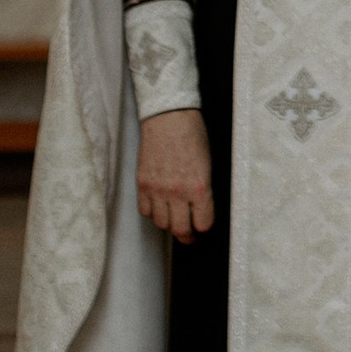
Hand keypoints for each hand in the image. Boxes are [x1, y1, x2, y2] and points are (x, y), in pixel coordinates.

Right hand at [137, 106, 215, 238]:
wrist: (169, 115)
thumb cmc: (192, 134)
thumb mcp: (208, 163)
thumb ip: (204, 189)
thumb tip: (202, 209)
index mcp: (200, 186)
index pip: (203, 223)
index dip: (204, 227)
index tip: (203, 226)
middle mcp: (178, 191)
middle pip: (180, 230)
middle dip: (187, 236)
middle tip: (189, 235)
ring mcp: (157, 189)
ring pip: (161, 223)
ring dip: (169, 223)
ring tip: (174, 217)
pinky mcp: (142, 183)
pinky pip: (145, 210)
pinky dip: (152, 212)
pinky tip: (159, 205)